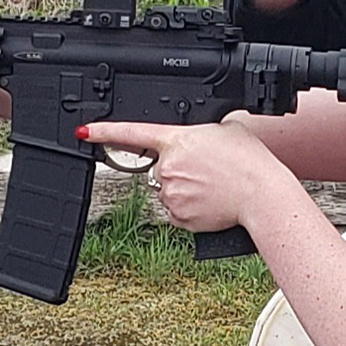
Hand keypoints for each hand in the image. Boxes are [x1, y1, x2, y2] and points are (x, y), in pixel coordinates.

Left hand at [80, 119, 288, 231]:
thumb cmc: (250, 161)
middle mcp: (168, 166)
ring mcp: (170, 193)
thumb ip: (203, 132)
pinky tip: (211, 203)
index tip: (84, 131)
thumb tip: (201, 139)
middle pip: (160, 167)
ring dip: (186, 190)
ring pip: (168, 191)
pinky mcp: (178, 216)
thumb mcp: (228, 130)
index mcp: (177, 140)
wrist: (261, 194)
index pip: (132, 133)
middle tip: (207, 170)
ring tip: (214, 187)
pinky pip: (176, 211)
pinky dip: (190, 208)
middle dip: (179, 169)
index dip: (104, 131)